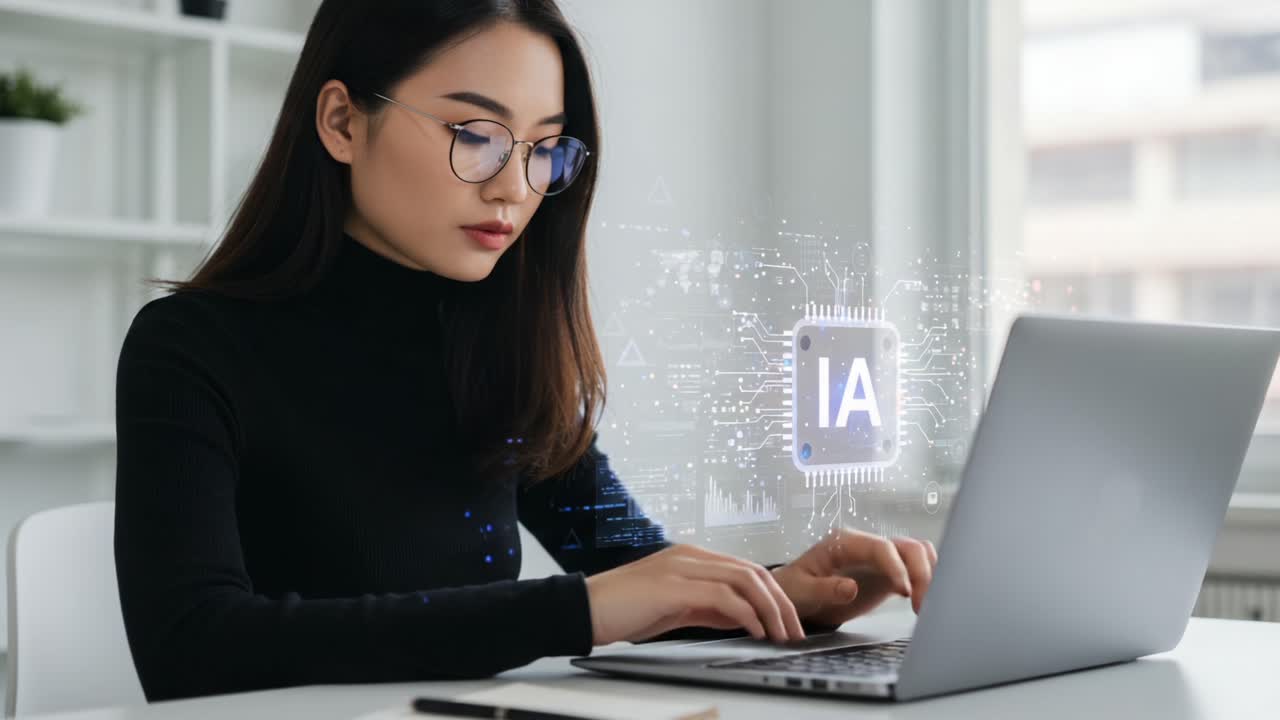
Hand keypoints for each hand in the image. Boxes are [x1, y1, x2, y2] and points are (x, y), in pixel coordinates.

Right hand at [584, 544, 806, 645]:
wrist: (584, 609)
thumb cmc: (624, 610)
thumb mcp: (675, 608)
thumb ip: (707, 606)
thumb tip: (742, 617)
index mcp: (691, 558)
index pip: (746, 570)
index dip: (773, 595)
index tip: (787, 621)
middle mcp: (690, 556)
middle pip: (752, 572)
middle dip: (780, 602)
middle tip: (795, 630)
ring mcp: (682, 568)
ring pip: (744, 580)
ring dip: (769, 609)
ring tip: (781, 634)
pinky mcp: (674, 586)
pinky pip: (723, 596)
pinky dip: (746, 614)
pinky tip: (755, 631)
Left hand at [770, 528, 937, 627]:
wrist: (795, 595)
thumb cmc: (795, 589)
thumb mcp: (801, 591)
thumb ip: (825, 589)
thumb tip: (851, 587)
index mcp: (845, 543)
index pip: (881, 546)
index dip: (896, 566)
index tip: (904, 591)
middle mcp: (867, 545)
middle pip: (908, 546)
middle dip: (921, 571)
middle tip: (920, 604)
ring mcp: (880, 559)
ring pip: (918, 554)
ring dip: (928, 576)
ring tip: (925, 605)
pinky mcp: (887, 575)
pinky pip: (915, 569)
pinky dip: (926, 582)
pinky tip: (921, 602)